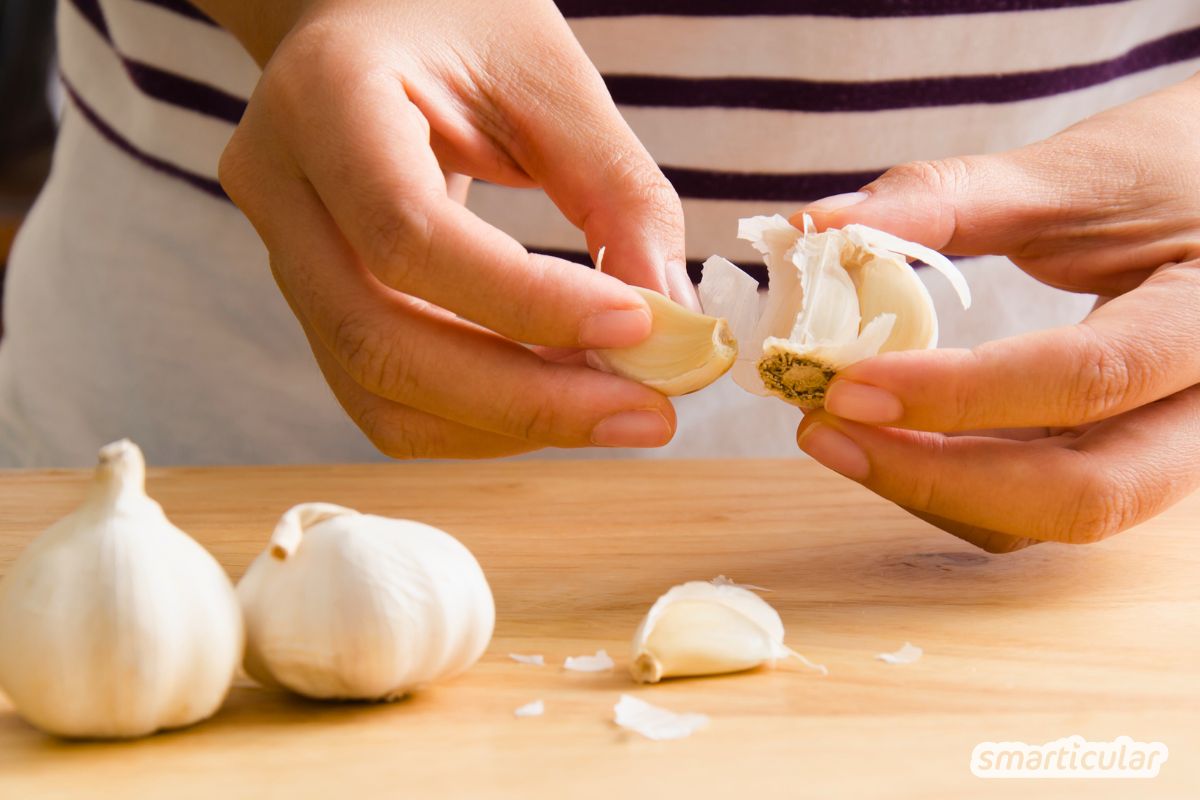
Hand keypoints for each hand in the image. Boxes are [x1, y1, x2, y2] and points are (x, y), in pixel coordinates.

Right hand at [198, 0, 695, 457]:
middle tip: (649, 414)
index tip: (640, 327)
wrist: (369, 19)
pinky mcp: (317, 305)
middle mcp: (280, 189)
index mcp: (323, 99)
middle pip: (378, 342)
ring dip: (510, 422)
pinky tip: (560, 396)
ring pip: (379, 392)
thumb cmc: (459, 21)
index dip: (527, 300)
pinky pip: (388, 396)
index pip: (408, 234)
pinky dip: (482, 418)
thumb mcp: (550, 74)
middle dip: (526, 401)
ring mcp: (284, 257)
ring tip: (617, 406)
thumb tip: (671, 320)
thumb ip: (615, 189)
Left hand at [793, 75, 1199, 551]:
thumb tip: (816, 225)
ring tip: (837, 431)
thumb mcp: (1075, 172)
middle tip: (826, 430)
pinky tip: (888, 436)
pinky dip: (954, 481)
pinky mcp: (1125, 459)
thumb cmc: (1172, 169)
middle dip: (938, 477)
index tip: (847, 385)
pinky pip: (1037, 500)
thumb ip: (947, 198)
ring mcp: (1172, 449)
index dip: (958, 394)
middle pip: (1083, 494)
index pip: (1088, 378)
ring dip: (933, 489)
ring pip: (1052, 515)